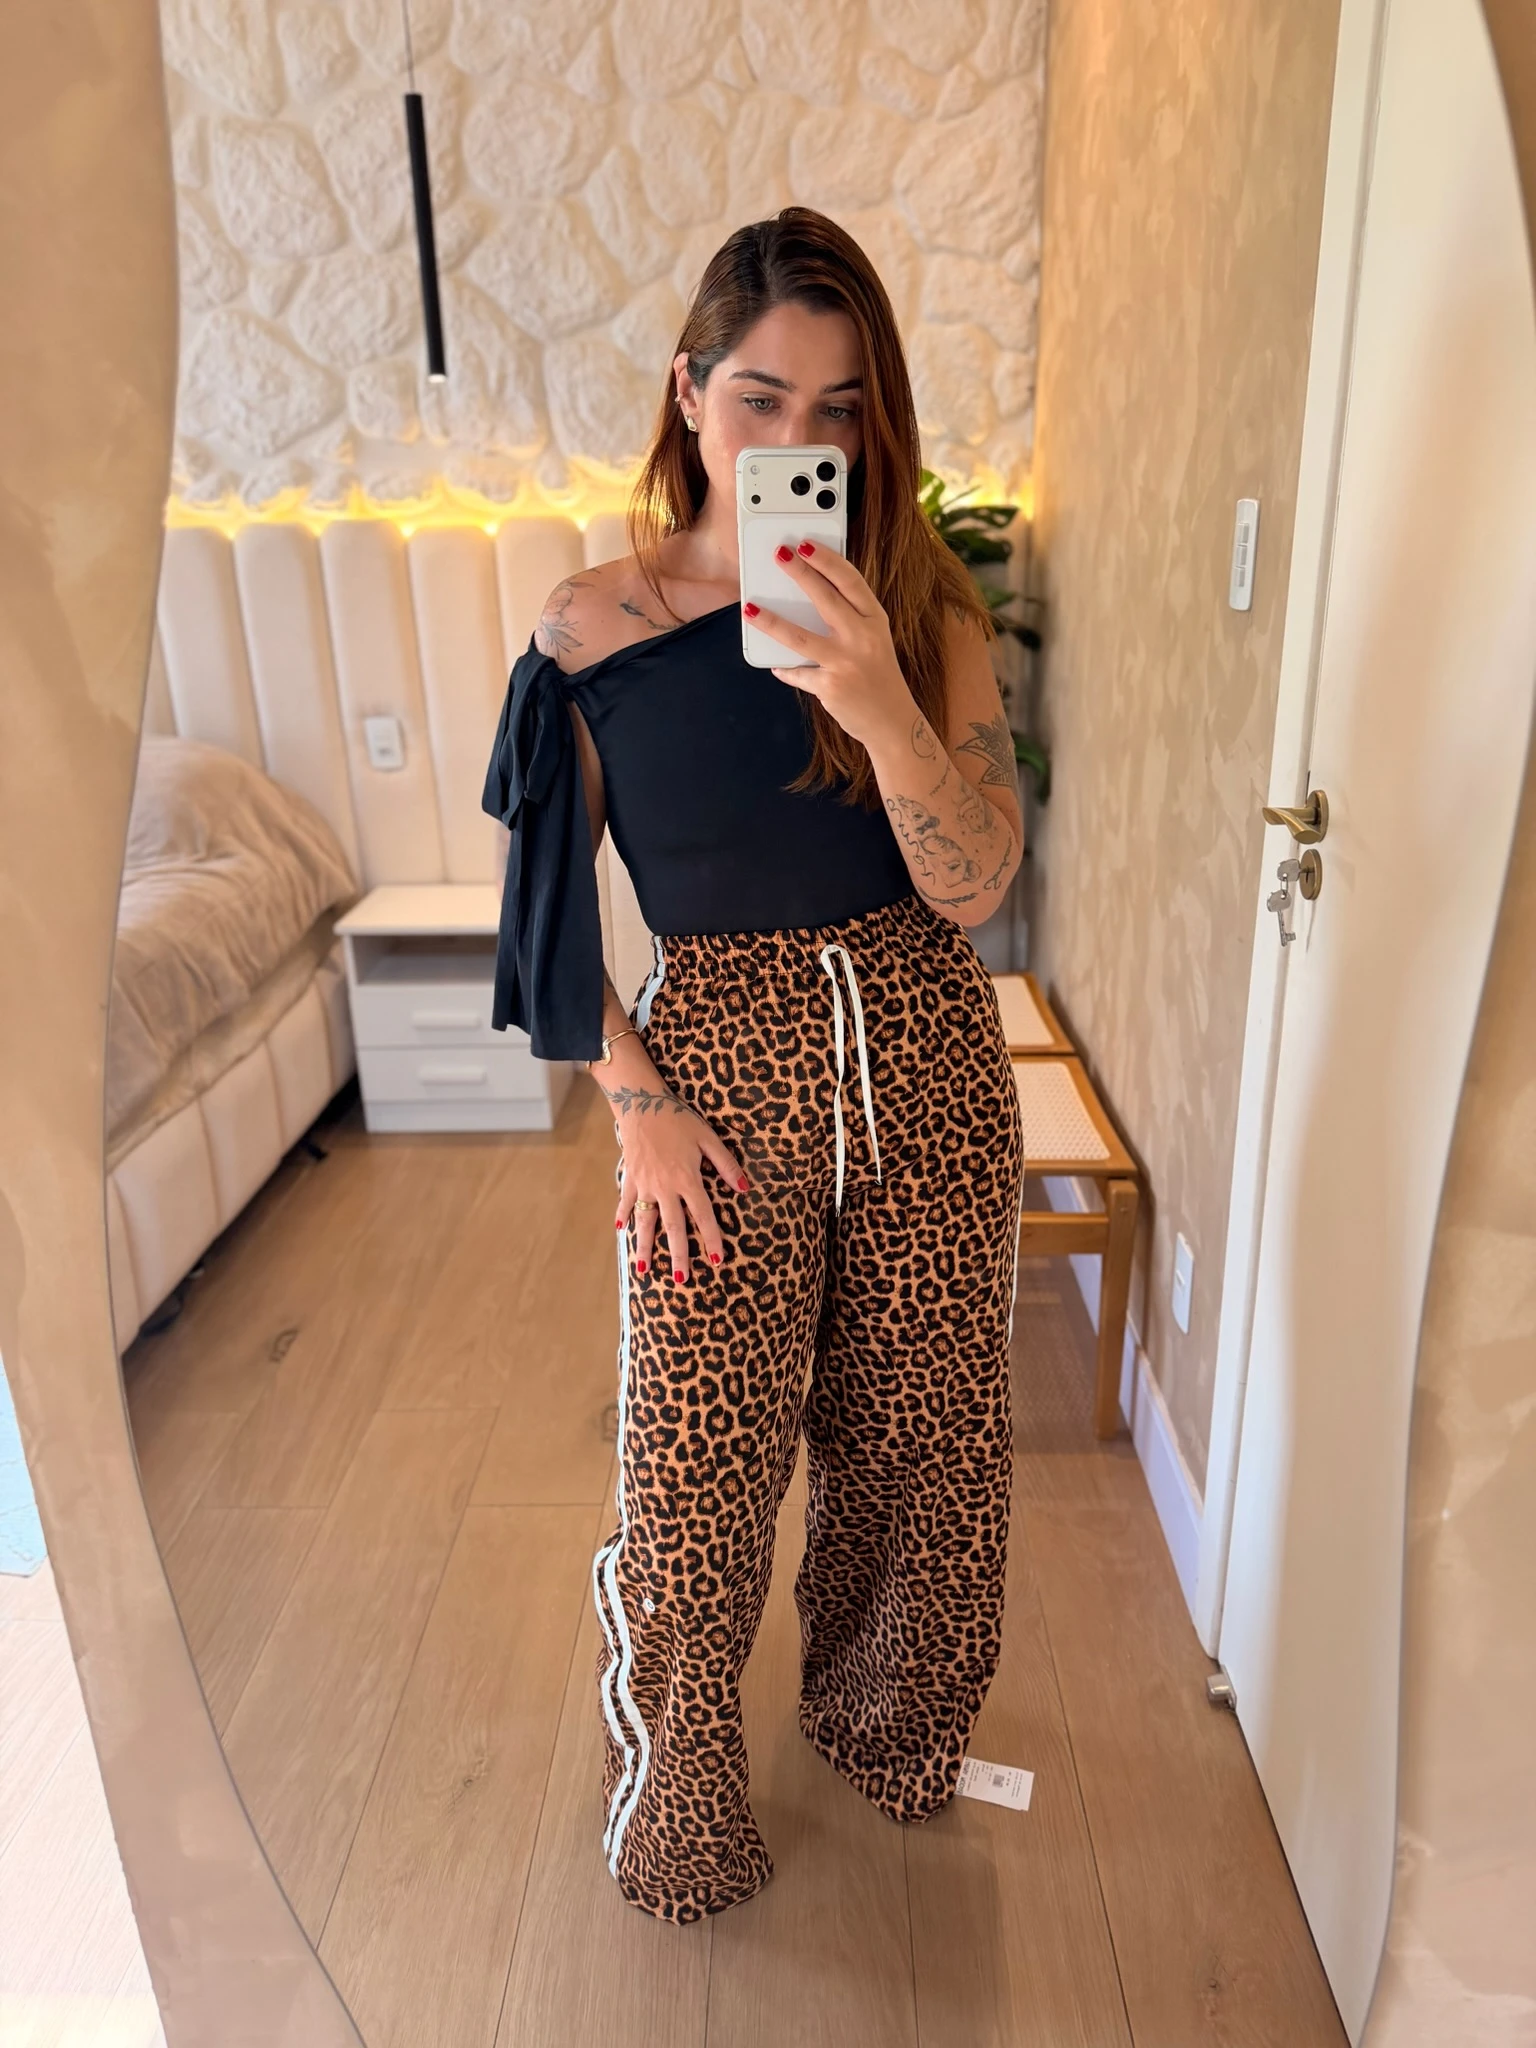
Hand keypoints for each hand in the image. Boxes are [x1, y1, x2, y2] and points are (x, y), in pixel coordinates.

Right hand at [608, 1084, 748, 1285]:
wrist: (642, 1103)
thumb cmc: (678, 1119)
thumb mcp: (708, 1138)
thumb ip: (726, 1165)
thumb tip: (744, 1187)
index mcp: (687, 1179)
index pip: (703, 1216)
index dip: (711, 1239)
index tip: (716, 1261)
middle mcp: (665, 1188)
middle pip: (673, 1228)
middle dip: (679, 1255)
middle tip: (683, 1279)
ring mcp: (644, 1185)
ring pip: (645, 1222)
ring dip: (645, 1247)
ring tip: (644, 1270)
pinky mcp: (630, 1177)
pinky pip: (625, 1201)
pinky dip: (622, 1215)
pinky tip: (620, 1230)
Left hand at [743, 542, 914, 748]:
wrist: (892, 722)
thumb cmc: (878, 676)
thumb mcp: (874, 641)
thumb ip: (849, 619)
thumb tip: (807, 598)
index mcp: (875, 621)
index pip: (850, 581)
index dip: (827, 560)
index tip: (805, 544)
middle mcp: (863, 639)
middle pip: (826, 600)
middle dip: (799, 573)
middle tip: (778, 554)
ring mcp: (845, 664)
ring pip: (800, 638)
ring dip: (771, 622)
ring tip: (750, 609)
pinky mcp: (830, 687)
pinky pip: (798, 673)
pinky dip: (784, 669)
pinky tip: (774, 665)